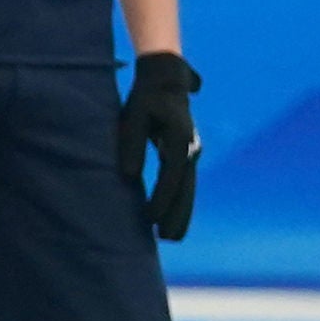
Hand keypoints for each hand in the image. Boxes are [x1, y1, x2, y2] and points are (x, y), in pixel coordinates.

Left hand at [115, 51, 201, 241]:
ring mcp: (191, 151)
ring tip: (173, 237)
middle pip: (185, 187)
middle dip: (177, 214)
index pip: (171, 175)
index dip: (162, 198)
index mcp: (178, 137)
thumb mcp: (133, 116)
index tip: (150, 219)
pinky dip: (181, 202)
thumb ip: (130, 144)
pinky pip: (185, 183)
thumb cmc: (144, 98)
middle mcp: (190, 147)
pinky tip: (174, 219)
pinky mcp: (186, 154)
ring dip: (182, 213)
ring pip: (189, 188)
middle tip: (168, 240)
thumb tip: (129, 175)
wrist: (165, 80)